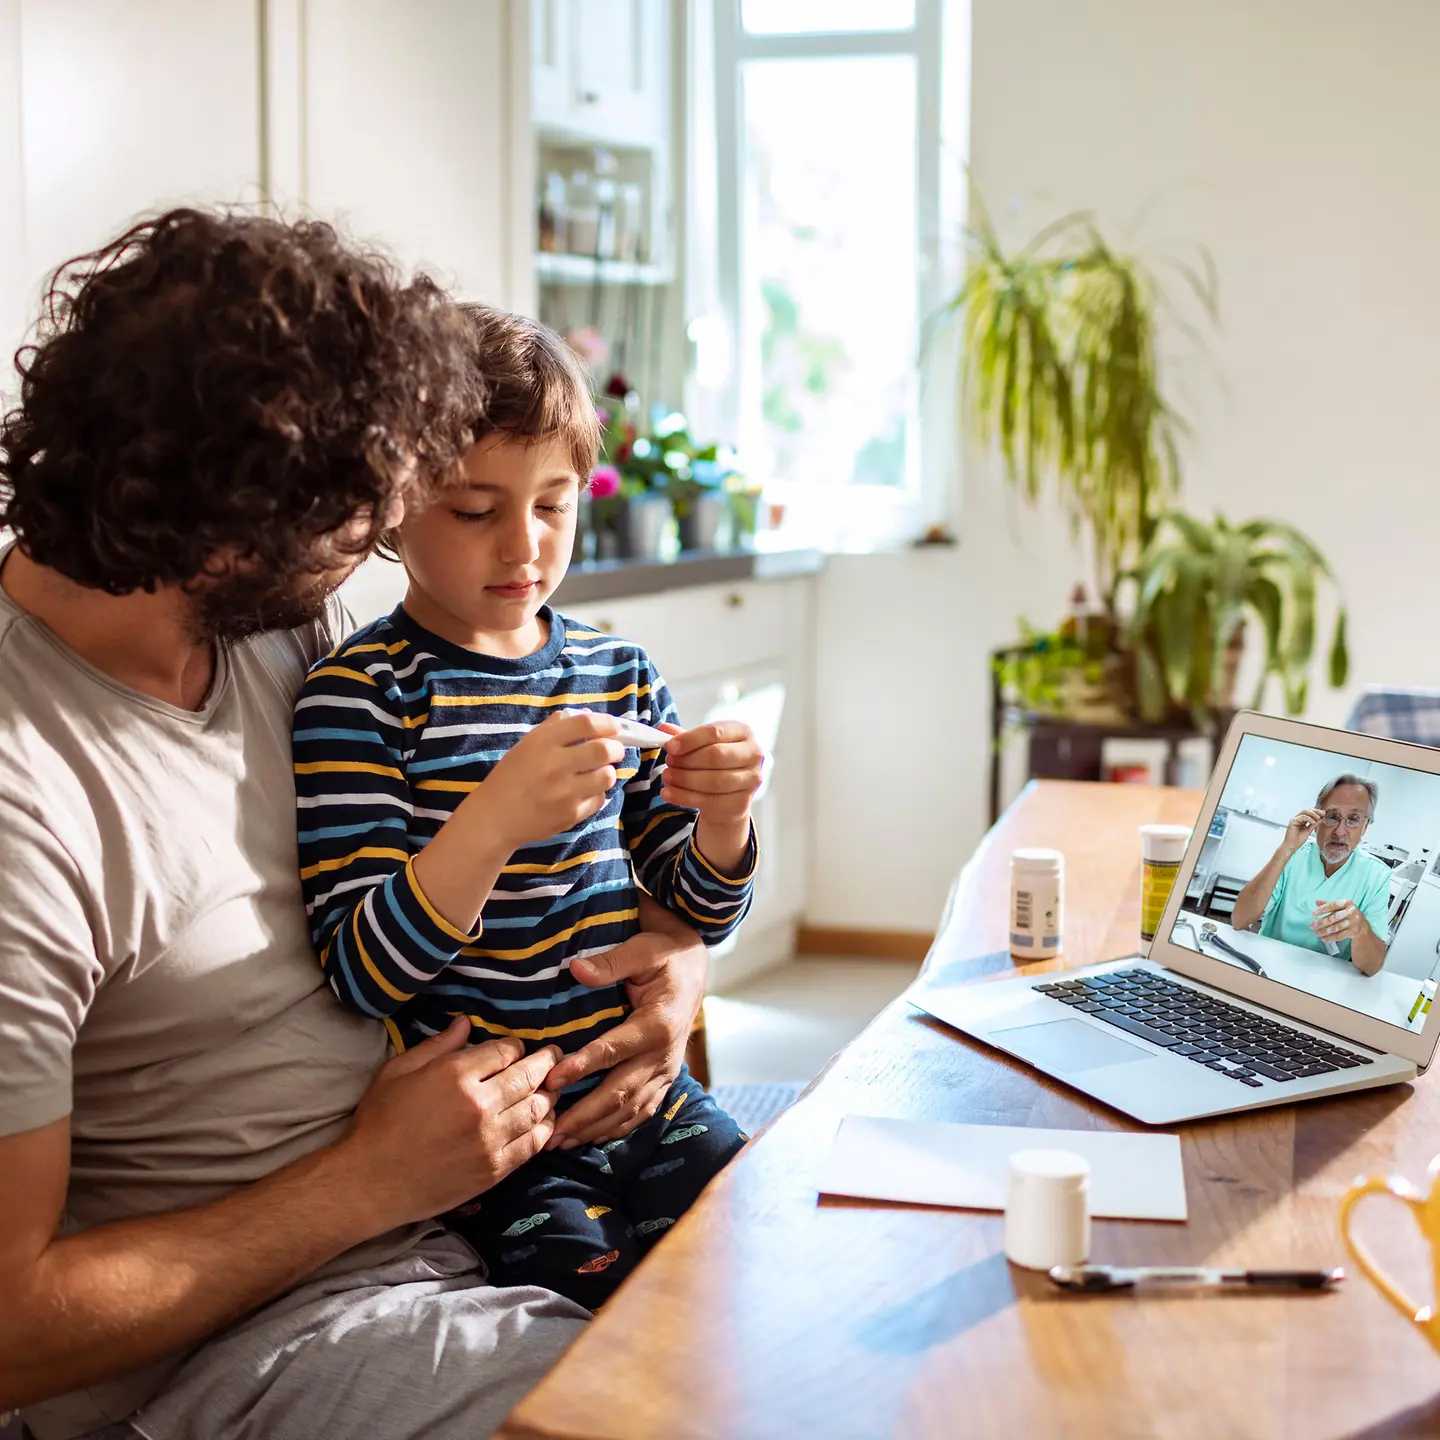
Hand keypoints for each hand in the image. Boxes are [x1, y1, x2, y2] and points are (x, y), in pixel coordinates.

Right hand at [339, 1018, 561, 1228]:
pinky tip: (544, 1121)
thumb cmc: (379, 1122)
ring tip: (551, 1086)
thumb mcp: (398, 1071)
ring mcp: (491, 1139)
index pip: (506, 1051)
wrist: (370, 1182)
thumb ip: (437, 1046)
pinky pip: (533, 1144)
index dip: (515, 1047)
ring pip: (538, 1108)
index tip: (515, 1049)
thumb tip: (465, 1022)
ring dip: (549, 1094)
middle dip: (545, 1062)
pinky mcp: (495, 1169)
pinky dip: (544, 1128)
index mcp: (457, 1075)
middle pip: (529, 1076)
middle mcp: (481, 1105)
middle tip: (554, 1056)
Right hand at [477, 711, 624, 851]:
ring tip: (597, 772)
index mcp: (542, 742)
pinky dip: (596, 794)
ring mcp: (565, 792)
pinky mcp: (571, 814)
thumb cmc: (510, 777)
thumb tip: (587, 715)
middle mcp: (555, 765)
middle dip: (616, 748)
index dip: (607, 723)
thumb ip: (555, 728)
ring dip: (607, 772)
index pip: (586, 724)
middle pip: (604, 750)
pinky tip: (584, 792)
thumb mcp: (526, 745)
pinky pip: (599, 799)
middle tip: (613, 751)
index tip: (614, 727)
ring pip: (607, 776)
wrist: (495, 818)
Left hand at [542, 923, 706, 1148]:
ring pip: (630, 1108)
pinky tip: (592, 1138)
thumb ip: (610, 963)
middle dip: (583, 1115)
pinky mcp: (666, 1078)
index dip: (581, 1067)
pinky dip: (618, 1128)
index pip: (613, 1051)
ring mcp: (667, 1070)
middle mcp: (664, 1054)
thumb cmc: (664, 955)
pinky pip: (643, 1110)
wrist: (694, 968)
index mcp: (658, 1024)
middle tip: (549, 1131)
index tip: (551, 1081)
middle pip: (620, 1091)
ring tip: (561, 1142)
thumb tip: (576, 969)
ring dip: (595, 1128)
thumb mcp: (641, 950)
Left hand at [660, 720, 763, 826]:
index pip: (715, 732)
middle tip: (668, 762)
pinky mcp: (742, 802)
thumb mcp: (702, 746)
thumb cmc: (716, 764)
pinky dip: (684, 797)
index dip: (690, 740)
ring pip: (713, 781)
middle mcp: (753, 754)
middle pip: (716, 756)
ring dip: (684, 779)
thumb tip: (663, 729)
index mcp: (743, 732)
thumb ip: (684, 737)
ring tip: (667, 777)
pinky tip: (669, 793)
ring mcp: (751, 780)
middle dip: (687, 760)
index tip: (669, 747)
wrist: (729, 797)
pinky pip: (709, 800)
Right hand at [1285, 808, 1324, 856]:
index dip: (1317, 812)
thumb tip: (1321, 819)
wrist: (1292, 846)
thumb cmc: (1298, 840)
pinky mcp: (1293, 822)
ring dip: (1313, 814)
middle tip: (1323, 813)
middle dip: (1316, 811)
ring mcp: (1294, 819)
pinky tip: (1314, 822)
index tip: (1324, 813)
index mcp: (1300, 820)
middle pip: (1307, 810)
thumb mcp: (1309, 831)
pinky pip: (1302, 817)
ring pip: (1304, 812)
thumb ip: (1314, 824)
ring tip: (1319, 817)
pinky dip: (1309, 818)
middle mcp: (1296, 818)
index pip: (1309, 812)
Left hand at [1312, 899, 1364, 944]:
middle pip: (1334, 918)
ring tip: (1316, 933)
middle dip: (1321, 922)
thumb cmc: (1347, 913)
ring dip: (1324, 931)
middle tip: (1312, 926)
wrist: (1362, 925)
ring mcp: (1353, 922)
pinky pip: (1340, 935)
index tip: (1313, 914)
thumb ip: (1328, 904)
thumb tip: (1316, 901)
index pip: (1333, 905)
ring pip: (1336, 928)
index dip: (1322, 909)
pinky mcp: (1353, 931)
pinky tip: (1323, 938)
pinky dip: (1331, 937)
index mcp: (1347, 903)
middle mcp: (1352, 912)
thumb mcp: (1339, 906)